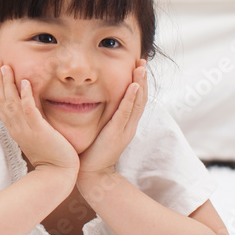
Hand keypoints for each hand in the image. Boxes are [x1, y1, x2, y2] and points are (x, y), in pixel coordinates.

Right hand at [0, 63, 78, 174]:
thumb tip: (26, 108)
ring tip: (7, 67)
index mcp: (14, 128)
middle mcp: (16, 126)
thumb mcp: (33, 135)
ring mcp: (26, 128)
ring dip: (8, 83)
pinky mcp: (38, 129)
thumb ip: (28, 121)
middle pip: (2, 100)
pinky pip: (29, 109)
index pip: (0, 104)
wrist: (57, 173)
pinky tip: (25, 81)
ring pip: (12, 102)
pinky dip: (26, 94)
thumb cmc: (49, 154)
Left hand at [77, 60, 147, 182]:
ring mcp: (125, 129)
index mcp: (125, 123)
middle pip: (140, 98)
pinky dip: (131, 99)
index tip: (138, 65)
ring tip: (141, 67)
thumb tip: (93, 99)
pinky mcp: (117, 133)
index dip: (138, 82)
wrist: (92, 174)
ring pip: (137, 103)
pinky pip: (126, 113)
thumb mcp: (100, 129)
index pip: (136, 99)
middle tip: (142, 60)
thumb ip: (102, 116)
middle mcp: (129, 125)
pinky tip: (133, 86)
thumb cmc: (92, 151)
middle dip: (142, 78)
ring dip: (140, 84)